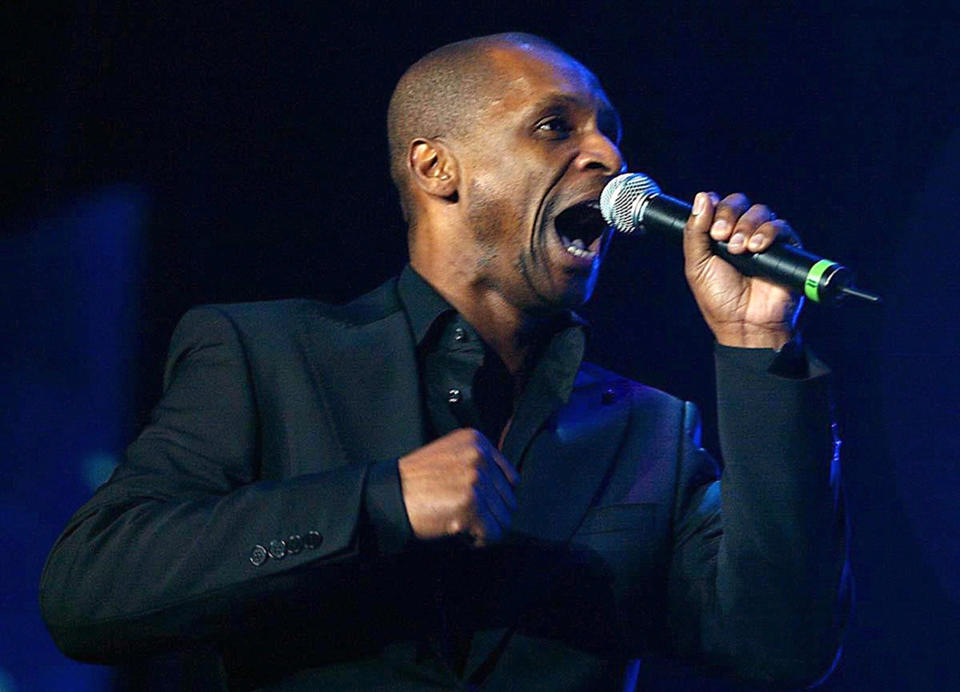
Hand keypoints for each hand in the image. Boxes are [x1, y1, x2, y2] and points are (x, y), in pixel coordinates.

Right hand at [397, 428, 517, 545]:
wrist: (391, 494)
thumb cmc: (418, 479)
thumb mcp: (451, 453)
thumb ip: (479, 461)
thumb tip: (510, 485)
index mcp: (477, 440)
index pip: (509, 478)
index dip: (496, 497)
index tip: (481, 505)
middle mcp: (479, 457)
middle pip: (508, 500)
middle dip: (490, 513)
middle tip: (468, 517)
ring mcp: (475, 481)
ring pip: (503, 518)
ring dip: (485, 527)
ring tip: (463, 524)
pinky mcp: (470, 507)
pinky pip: (493, 533)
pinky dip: (479, 539)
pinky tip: (462, 533)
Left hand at [683, 192, 801, 348]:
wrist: (743, 324)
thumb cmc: (719, 299)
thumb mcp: (697, 264)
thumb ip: (695, 232)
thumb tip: (701, 197)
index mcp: (720, 235)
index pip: (720, 205)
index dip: (715, 208)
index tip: (711, 227)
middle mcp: (743, 233)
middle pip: (740, 203)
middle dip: (729, 215)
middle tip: (722, 237)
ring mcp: (765, 239)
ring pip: (760, 211)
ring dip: (747, 226)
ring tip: (739, 250)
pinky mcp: (786, 249)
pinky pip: (781, 226)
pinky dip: (768, 232)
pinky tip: (756, 247)